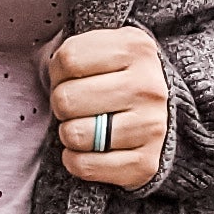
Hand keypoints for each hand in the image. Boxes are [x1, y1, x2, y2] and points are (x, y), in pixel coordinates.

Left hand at [46, 25, 169, 191]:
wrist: (161, 114)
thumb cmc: (119, 78)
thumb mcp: (104, 48)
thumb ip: (76, 51)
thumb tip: (51, 75)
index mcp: (136, 48)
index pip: (67, 60)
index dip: (58, 72)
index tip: (73, 78)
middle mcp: (149, 87)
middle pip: (66, 99)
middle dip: (63, 104)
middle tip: (78, 106)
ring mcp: (151, 127)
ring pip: (74, 134)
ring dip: (69, 133)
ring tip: (86, 126)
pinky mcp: (145, 163)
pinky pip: (84, 166)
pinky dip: (76, 161)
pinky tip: (88, 150)